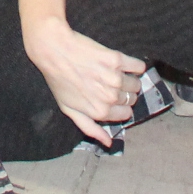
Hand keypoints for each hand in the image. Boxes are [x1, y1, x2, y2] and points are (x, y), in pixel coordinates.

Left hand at [22, 14, 147, 146]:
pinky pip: (138, 67)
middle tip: (109, 84)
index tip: (111, 98)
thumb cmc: (59, 80)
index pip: (126, 114)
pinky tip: (123, 64)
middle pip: (131, 99)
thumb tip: (109, 143)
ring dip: (129, 80)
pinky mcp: (117, 59)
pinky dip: (135, 66)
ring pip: (136, 84)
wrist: (54, 50)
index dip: (119, 106)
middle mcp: (110, 97)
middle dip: (124, 93)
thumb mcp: (69, 109)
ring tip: (114, 74)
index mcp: (100, 111)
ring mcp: (115, 78)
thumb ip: (90, 128)